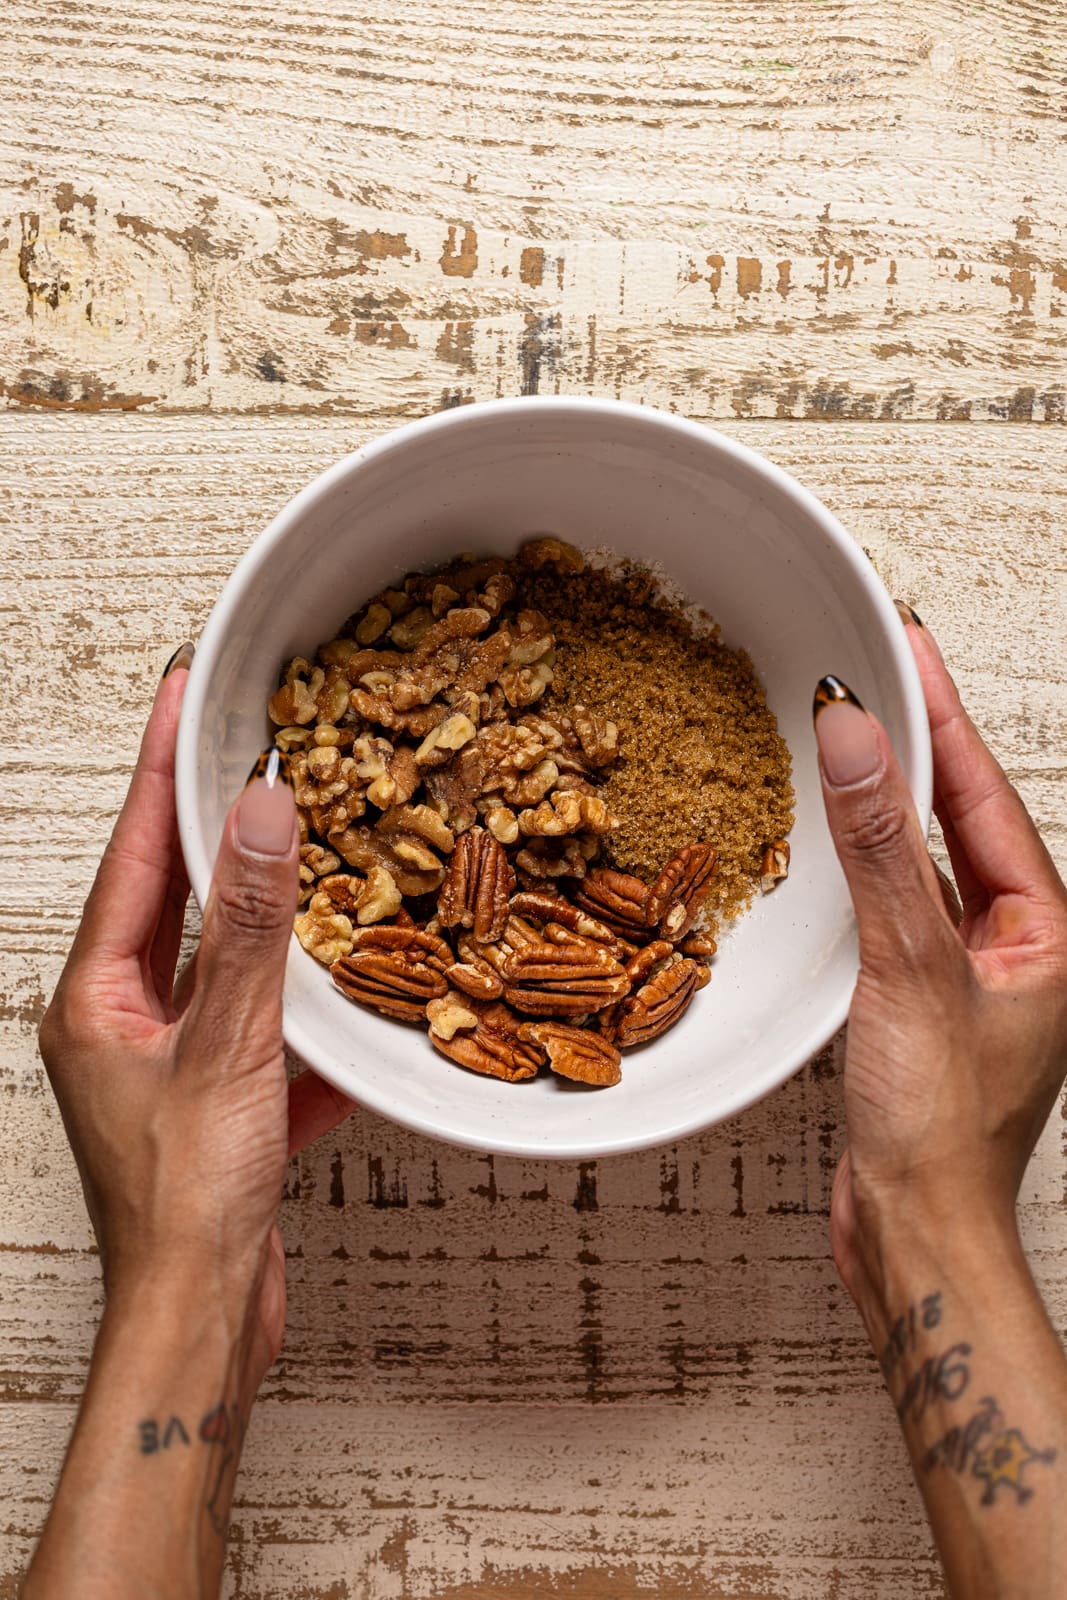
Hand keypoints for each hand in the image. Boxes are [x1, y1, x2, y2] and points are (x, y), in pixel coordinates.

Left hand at [39, 647, 356, 1391]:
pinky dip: (302, 1001)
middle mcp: (122, 1019)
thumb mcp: (228, 1046)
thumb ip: (249, 927)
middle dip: (213, 819)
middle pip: (174, 893)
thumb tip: (260, 814)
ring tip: (309, 841)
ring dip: (268, 907)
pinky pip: (263, 1024)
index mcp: (97, 996)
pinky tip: (344, 984)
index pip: (137, 850)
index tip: (183, 691)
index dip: (162, 764)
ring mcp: (169, 1060)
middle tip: (246, 740)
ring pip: (225, 958)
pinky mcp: (217, 1100)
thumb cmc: (188, 1205)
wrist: (201, 1324)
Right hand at [815, 614, 1066, 1308]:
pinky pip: (902, 902)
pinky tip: (844, 841)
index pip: (983, 793)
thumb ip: (878, 850)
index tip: (905, 648)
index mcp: (1051, 928)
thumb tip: (858, 741)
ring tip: (858, 732)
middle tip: (878, 669)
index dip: (941, 714)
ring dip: (892, 797)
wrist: (916, 1233)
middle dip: (921, 740)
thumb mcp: (910, 967)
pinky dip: (870, 861)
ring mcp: (976, 970)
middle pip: (962, 815)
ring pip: (930, 857)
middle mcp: (1022, 943)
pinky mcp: (928, 998)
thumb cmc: (943, 1128)